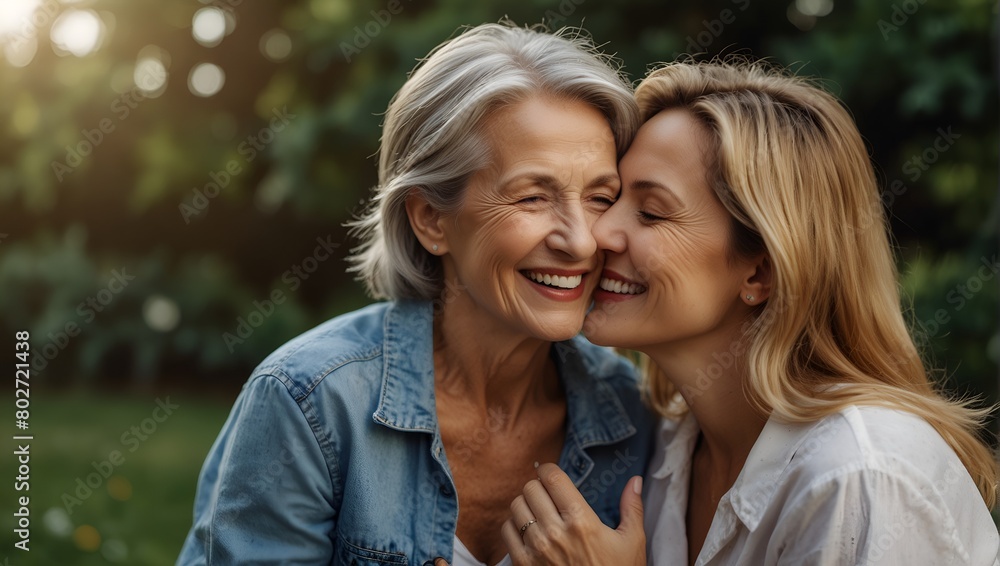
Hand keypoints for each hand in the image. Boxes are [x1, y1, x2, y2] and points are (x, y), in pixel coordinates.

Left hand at [501, 463, 645, 565]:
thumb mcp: (632, 542)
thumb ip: (632, 508)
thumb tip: (635, 481)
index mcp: (582, 521)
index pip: (552, 478)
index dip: (548, 470)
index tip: (550, 473)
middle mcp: (556, 533)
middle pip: (531, 488)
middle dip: (539, 487)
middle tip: (548, 495)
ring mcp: (537, 549)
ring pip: (516, 507)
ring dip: (526, 505)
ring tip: (538, 512)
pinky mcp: (524, 565)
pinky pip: (506, 531)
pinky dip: (514, 526)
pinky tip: (528, 531)